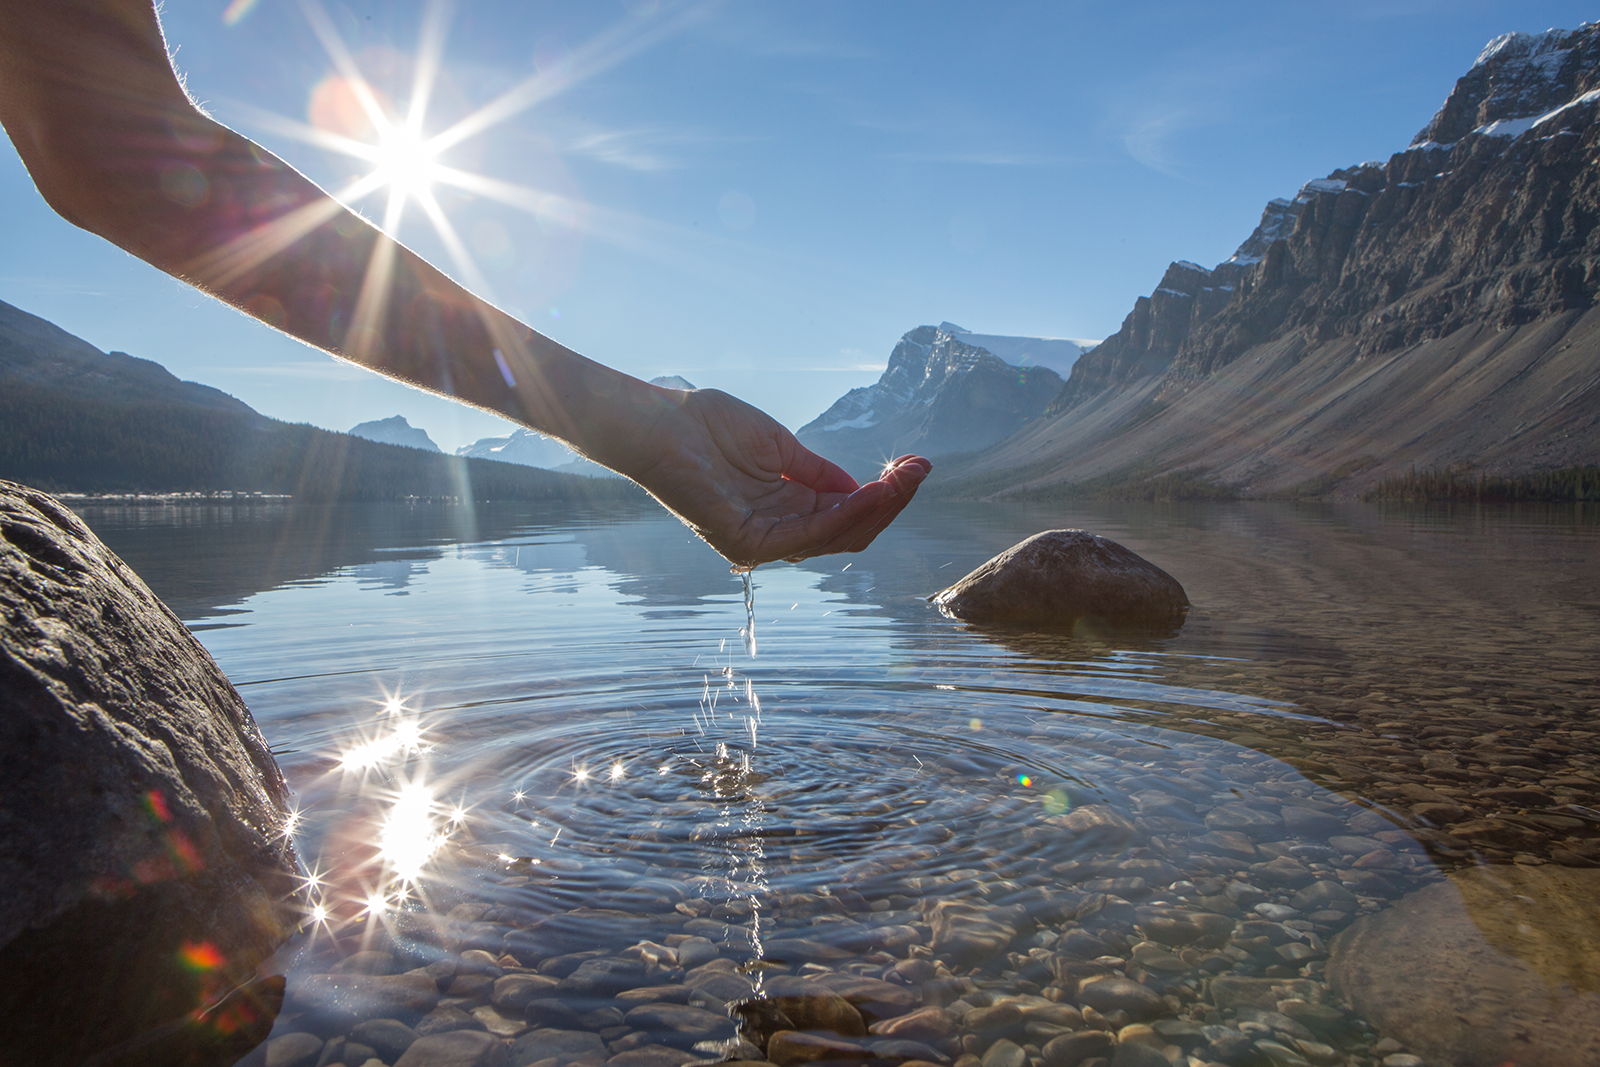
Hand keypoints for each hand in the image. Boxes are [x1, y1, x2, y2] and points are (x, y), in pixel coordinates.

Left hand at [628, 388, 929, 569]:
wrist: (660, 423)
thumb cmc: (708, 428)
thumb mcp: (780, 447)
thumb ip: (818, 472)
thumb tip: (862, 488)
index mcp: (784, 509)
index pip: (845, 513)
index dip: (883, 494)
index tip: (915, 465)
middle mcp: (777, 531)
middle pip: (849, 530)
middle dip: (889, 502)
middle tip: (919, 471)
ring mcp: (763, 541)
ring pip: (836, 536)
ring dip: (877, 508)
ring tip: (904, 480)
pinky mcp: (748, 542)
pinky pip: (809, 534)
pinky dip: (845, 515)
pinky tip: (872, 492)